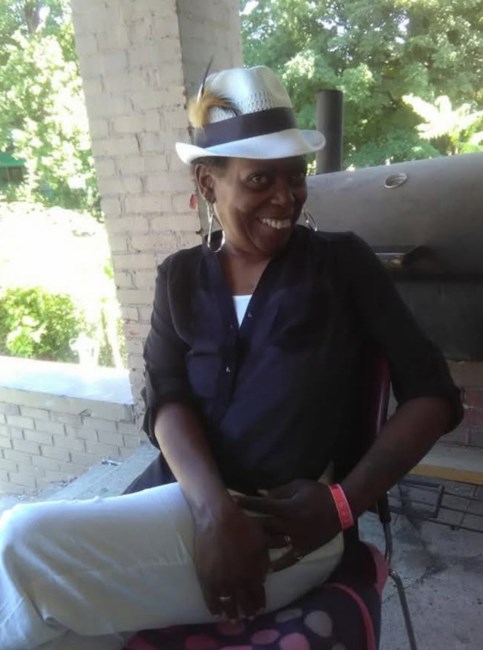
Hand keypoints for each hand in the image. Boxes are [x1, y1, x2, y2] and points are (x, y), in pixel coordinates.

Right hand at [193, 500, 268, 619]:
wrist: (216, 518)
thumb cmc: (241, 525)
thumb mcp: (261, 539)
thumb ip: (266, 558)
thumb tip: (268, 574)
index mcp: (252, 573)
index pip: (258, 594)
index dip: (259, 603)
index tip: (260, 609)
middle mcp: (237, 582)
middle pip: (243, 603)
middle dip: (247, 611)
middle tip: (249, 616)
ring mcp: (220, 582)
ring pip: (227, 604)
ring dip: (231, 613)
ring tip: (233, 618)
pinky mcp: (205, 578)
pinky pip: (210, 599)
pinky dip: (214, 608)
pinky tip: (216, 612)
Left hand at [234, 480, 340, 570]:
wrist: (340, 508)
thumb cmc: (318, 493)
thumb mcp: (298, 485)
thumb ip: (279, 491)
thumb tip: (261, 493)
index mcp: (287, 507)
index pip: (262, 505)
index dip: (246, 503)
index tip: (231, 502)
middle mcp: (289, 525)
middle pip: (263, 526)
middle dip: (247, 525)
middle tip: (229, 527)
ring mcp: (296, 539)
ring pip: (273, 543)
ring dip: (258, 545)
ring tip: (241, 548)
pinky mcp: (304, 548)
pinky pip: (289, 559)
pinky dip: (278, 564)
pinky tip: (266, 569)